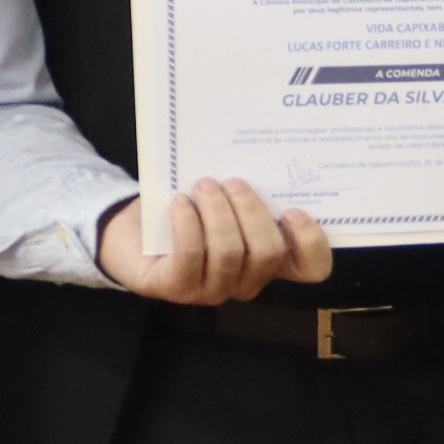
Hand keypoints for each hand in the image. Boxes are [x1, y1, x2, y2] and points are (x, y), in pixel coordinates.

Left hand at [97, 178, 333, 304]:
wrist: (131, 231)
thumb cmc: (188, 211)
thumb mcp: (224, 199)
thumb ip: (246, 191)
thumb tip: (262, 154)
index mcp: (267, 259)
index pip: (311, 268)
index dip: (312, 243)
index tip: (295, 210)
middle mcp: (246, 280)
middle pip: (268, 254)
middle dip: (251, 211)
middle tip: (232, 182)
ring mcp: (212, 289)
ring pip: (230, 254)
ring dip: (217, 212)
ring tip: (204, 185)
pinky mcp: (176, 288)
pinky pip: (190, 256)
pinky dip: (187, 224)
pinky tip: (179, 203)